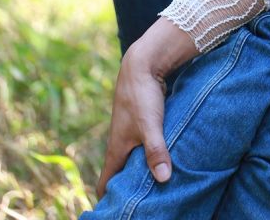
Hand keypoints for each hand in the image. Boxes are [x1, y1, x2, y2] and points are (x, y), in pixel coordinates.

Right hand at [96, 18, 197, 196]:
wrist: (142, 63)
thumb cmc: (142, 95)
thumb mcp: (150, 125)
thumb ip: (156, 151)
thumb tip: (164, 179)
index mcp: (117, 148)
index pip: (105, 182)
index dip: (107, 199)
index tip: (114, 212)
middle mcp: (120, 142)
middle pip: (118, 173)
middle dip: (125, 189)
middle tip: (139, 204)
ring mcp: (129, 131)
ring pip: (131, 158)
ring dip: (139, 170)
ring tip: (154, 186)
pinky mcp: (140, 121)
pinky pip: (142, 145)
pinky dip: (149, 154)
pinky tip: (164, 158)